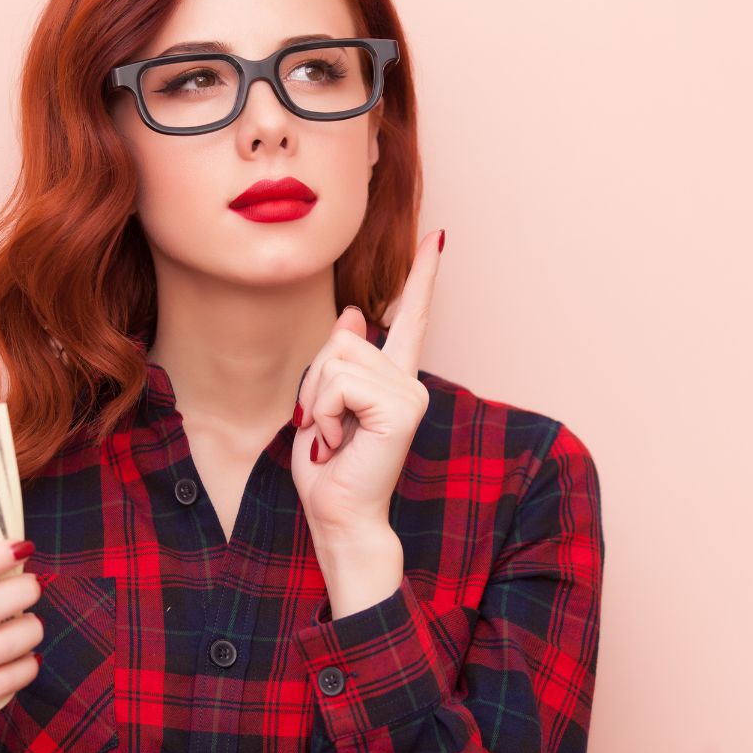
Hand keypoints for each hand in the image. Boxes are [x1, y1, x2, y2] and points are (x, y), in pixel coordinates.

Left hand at [291, 228, 443, 539]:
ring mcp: (409, 392)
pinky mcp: (401, 406)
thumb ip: (340, 360)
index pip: (413, 317)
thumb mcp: (324, 403)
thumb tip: (353, 312)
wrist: (340, 516)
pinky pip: (339, 382)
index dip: (423, 274)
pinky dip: (326, 411)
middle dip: (316, 381)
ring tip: (335, 436)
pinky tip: (341, 441)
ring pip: (337, 357)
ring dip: (318, 400)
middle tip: (328, 427)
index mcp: (394, 379)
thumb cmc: (330, 469)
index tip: (436, 236)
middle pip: (342, 337)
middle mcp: (408, 381)